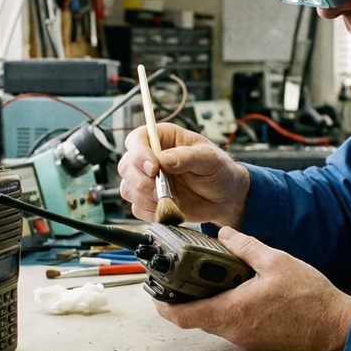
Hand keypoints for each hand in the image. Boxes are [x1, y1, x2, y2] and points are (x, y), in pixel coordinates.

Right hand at [118, 123, 250, 226]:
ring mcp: (148, 180)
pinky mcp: (149, 201)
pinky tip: (170, 208)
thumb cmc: (218, 170)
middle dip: (141, 181)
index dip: (139, 153)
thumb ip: (187, 157)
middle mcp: (150, 158)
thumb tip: (164, 160)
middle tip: (161, 191)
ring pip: (127, 188)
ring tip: (173, 200)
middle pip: (126, 166)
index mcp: (163, 138)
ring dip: (146, 198)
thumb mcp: (210, 158)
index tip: (153, 168)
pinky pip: (136, 208)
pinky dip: (151, 212)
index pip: (137, 139)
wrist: (225, 197)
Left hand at [154, 226, 350, 350]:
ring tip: (214, 275)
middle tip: (181, 274)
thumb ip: (244, 245)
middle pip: (195, 317)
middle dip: (185, 296)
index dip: (162, 303)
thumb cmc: (311, 298)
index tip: (153, 290)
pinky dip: (227, 306)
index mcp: (233, 311)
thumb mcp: (276, 261)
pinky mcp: (256, 341)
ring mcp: (245, 339)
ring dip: (208, 300)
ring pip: (213, 320)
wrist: (337, 328)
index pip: (183, 315)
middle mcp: (234, 331)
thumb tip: (224, 233)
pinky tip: (239, 287)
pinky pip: (231, 324)